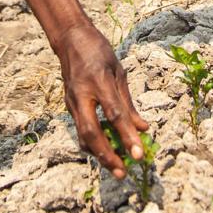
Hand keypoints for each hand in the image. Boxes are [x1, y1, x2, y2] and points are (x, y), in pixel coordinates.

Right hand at [55, 23, 149, 176]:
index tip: (139, 154)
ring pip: (83, 136)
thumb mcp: (119, 72)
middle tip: (122, 173)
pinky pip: (81, 130)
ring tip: (117, 167)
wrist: (69, 40)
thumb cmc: (98, 52)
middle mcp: (82, 94)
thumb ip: (128, 103)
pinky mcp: (69, 106)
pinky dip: (93, 144)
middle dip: (107, 156)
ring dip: (99, 155)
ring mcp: (72, 101)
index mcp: (99, 81)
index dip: (127, 136)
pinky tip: (105, 150)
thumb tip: (143, 128)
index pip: (115, 114)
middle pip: (92, 133)